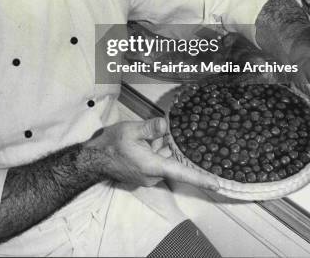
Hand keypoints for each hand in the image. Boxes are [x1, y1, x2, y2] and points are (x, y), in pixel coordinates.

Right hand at [86, 118, 218, 190]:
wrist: (92, 160)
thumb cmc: (111, 145)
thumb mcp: (131, 130)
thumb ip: (151, 128)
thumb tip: (166, 125)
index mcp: (153, 166)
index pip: (182, 173)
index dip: (201, 178)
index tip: (217, 184)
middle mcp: (152, 175)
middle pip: (172, 162)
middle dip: (174, 148)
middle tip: (174, 134)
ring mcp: (146, 176)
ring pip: (163, 160)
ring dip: (162, 147)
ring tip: (158, 132)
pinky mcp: (141, 174)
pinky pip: (154, 161)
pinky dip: (155, 150)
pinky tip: (149, 137)